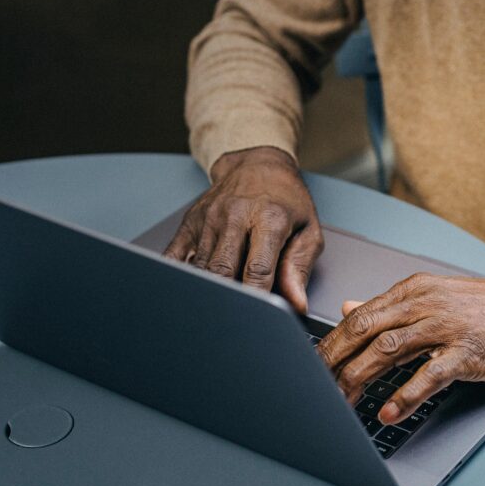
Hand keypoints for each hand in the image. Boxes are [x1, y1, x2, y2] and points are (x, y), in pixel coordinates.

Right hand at [163, 146, 322, 312]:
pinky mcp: (189, 224)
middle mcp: (233, 216)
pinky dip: (182, 279)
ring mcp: (208, 220)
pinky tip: (193, 290)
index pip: (258, 269)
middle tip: (236, 320)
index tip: (259, 318)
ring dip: (210, 292)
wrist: (257, 165)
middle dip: (230, 299)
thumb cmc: (286, 200)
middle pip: (223, 271)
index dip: (257, 298)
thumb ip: (299, 268)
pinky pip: (176, 258)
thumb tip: (297, 303)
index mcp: (268, 218)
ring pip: (201, 269)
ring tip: (221, 308)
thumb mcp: (307, 230)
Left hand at [317, 274, 484, 424]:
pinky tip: (388, 412)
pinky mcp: (469, 351)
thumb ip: (393, 307)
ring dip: (358, 378)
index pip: (360, 314)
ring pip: (387, 350)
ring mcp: (448, 326)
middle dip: (332, 360)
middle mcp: (426, 303)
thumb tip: (350, 308)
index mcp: (416, 289)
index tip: (310, 364)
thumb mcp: (440, 298)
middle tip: (311, 385)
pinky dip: (404, 395)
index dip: (330, 341)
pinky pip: (428, 375)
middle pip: (364, 330)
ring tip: (340, 402)